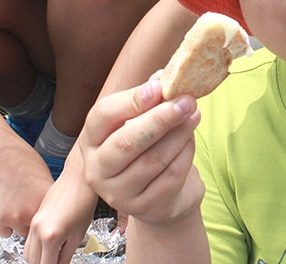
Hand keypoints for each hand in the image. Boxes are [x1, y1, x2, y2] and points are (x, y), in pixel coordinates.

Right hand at [0, 129, 53, 237]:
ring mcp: (13, 218)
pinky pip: (5, 232)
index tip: (49, 217)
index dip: (51, 219)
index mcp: (47, 201)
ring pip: (21, 232)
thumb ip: (48, 199)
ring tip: (16, 203)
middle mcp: (31, 212)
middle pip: (38, 230)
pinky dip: (4, 223)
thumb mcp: (45, 178)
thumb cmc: (21, 160)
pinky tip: (5, 205)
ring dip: (19, 223)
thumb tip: (53, 214)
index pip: (54, 222)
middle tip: (27, 204)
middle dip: (34, 221)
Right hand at [23, 151, 98, 263]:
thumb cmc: (83, 202)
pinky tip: (49, 243)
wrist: (78, 179)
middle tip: (57, 261)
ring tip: (54, 254)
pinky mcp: (33, 216)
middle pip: (33, 261)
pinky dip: (35, 246)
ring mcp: (33, 222)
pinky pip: (28, 239)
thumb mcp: (78, 235)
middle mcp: (37, 229)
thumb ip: (66, 256)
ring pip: (27, 251)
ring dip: (38, 257)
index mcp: (50, 237)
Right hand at [80, 79, 203, 225]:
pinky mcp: (144, 208)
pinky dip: (186, 154)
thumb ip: (150, 98)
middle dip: (160, 119)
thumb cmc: (146, 149)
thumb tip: (165, 76)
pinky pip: (171, 176)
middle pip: (126, 142)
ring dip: (179, 134)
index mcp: (90, 140)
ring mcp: (118, 193)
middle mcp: (97, 169)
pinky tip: (191, 140)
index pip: (103, 116)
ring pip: (153, 159)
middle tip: (187, 101)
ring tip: (195, 115)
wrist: (159, 197)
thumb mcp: (141, 122)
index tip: (159, 87)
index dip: (131, 100)